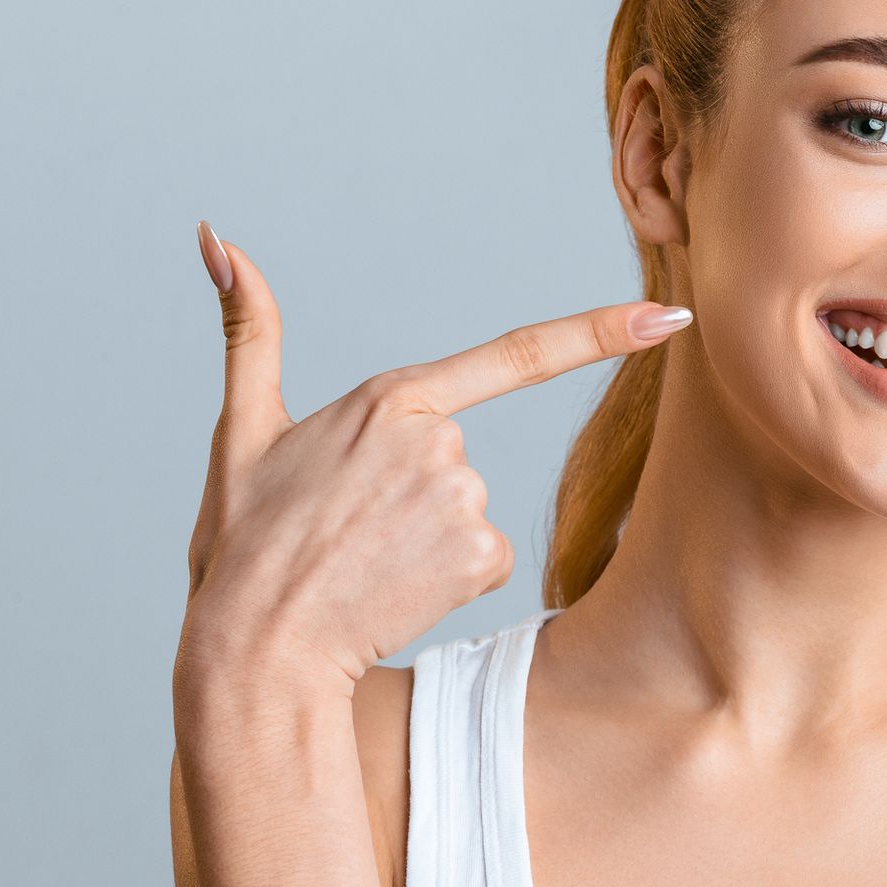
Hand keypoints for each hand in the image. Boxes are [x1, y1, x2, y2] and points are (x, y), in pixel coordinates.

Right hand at [176, 221, 694, 694]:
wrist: (255, 649)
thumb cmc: (245, 545)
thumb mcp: (241, 432)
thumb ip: (248, 332)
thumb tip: (217, 237)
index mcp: (390, 400)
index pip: (515, 354)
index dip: (601, 331)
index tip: (669, 316)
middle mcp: (441, 441)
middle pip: (458, 458)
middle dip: (413, 492)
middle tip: (347, 528)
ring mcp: (466, 499)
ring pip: (470, 510)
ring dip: (426, 538)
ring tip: (365, 560)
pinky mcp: (484, 556)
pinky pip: (487, 560)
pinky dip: (447, 577)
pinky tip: (397, 588)